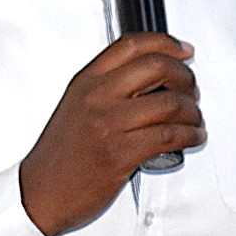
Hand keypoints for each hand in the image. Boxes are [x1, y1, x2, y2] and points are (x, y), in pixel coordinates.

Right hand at [20, 34, 204, 235]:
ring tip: (195, 119)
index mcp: (86, 82)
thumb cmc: (59, 156)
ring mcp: (109, 125)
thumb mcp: (75, 107)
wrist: (41, 192)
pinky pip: (170, 136)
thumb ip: (106, 89)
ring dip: (193, 111)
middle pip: (157, 67)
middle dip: (186, 77)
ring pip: (170, 104)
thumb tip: (150, 81)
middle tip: (192, 89)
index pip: (132, 45)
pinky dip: (190, 135)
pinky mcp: (121, 154)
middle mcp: (97, 97)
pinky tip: (192, 137)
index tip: (184, 50)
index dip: (166, 43)